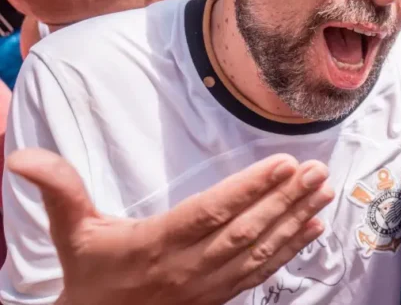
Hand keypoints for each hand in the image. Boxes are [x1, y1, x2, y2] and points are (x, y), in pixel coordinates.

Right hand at [9, 148, 333, 304]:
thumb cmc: (90, 273)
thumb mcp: (71, 230)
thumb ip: (59, 189)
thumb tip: (22, 156)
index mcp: (158, 244)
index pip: (211, 212)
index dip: (249, 189)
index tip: (283, 163)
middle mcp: (189, 267)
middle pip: (246, 230)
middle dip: (284, 200)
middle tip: (318, 171)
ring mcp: (209, 285)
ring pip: (260, 251)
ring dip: (295, 219)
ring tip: (323, 192)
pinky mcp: (221, 295)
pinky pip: (262, 272)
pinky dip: (291, 250)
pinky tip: (313, 227)